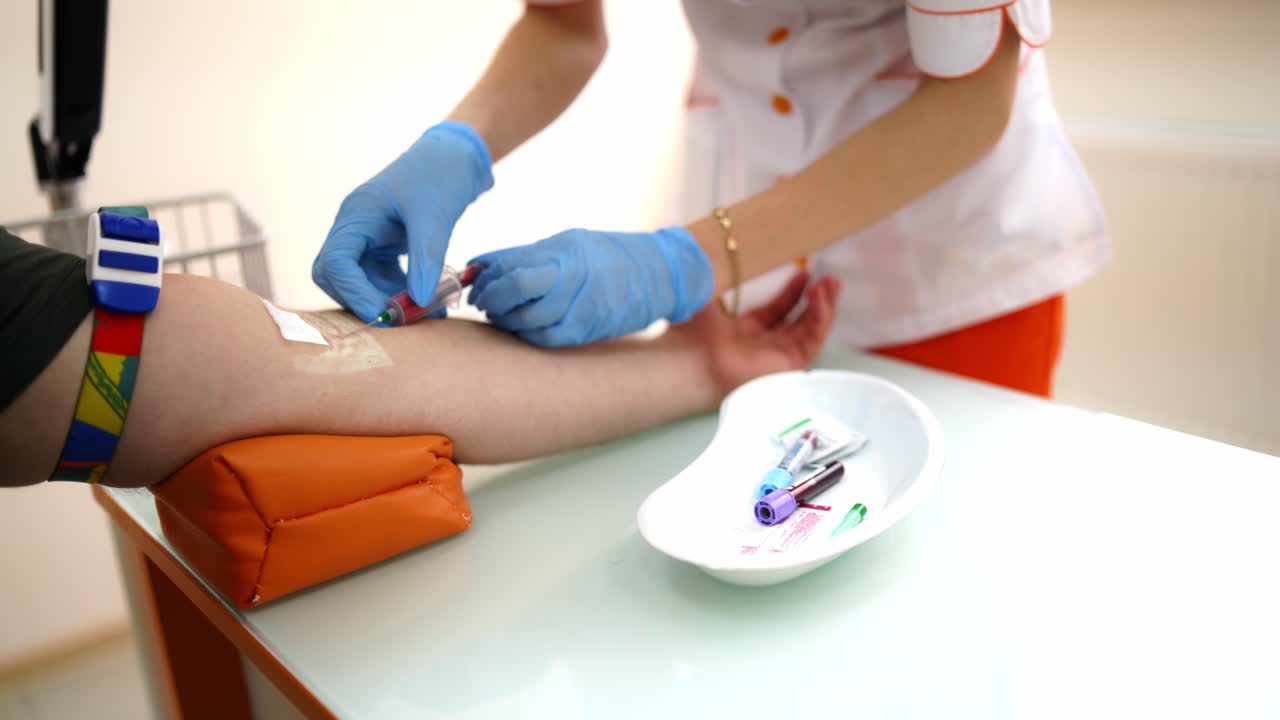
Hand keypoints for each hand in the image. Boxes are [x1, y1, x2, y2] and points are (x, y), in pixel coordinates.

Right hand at [312, 122, 492, 321]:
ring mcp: (369, 239)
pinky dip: (402, 294)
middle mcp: (356, 229)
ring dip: (388, 302)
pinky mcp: (386, 247)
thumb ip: (425, 259)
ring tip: (425, 314)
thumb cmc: (441, 174)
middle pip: (338, 278)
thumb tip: (417, 302)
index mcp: (357, 215)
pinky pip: (384, 280)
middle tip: (401, 319)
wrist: (457, 155)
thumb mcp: (435, 216)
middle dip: (365, 301)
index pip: (335, 262)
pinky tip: (430, 304)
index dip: (353, 293)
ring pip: (362, 283)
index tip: (384, 314)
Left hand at [467, 226, 712, 346]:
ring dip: (504, 319)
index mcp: (565, 253)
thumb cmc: (607, 254)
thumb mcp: (567, 243)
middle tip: (483, 300)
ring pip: (525, 321)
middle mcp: (572, 280)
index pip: (511, 268)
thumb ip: (525, 255)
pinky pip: (543, 339)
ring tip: (500, 312)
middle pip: (514, 294)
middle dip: (490, 299)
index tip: (474, 282)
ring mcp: (580, 309)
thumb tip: (480, 265)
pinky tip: (521, 326)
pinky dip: (525, 334)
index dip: (485, 278)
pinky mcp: (585, 331)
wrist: (660, 275)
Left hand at [668, 272, 839, 398]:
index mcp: (744, 331)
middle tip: (827, 277)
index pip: (776, 310)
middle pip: (799, 321)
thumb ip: (716, 278)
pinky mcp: (790, 365)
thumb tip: (712, 253)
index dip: (791, 292)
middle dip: (815, 298)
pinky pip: (812, 339)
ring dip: (823, 306)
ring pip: (810, 330)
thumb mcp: (708, 296)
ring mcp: (778, 356)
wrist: (693, 359)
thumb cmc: (694, 332)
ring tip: (831, 283)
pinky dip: (820, 317)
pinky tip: (821, 297)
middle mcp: (763, 344)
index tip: (802, 272)